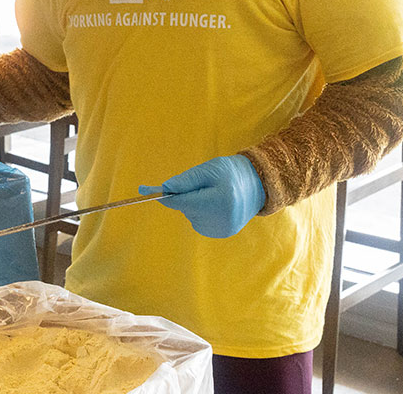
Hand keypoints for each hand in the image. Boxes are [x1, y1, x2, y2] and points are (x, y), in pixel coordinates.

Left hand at [139, 155, 265, 238]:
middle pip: (185, 208)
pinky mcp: (222, 233)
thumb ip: (186, 180)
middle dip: (186, 195)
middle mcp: (218, 220)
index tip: (143, 190)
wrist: (259, 184)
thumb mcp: (209, 169)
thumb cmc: (232, 172)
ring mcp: (221, 230)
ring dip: (195, 204)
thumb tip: (164, 189)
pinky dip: (201, 212)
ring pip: (191, 215)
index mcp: (216, 202)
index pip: (180, 201)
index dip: (162, 195)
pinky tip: (216, 204)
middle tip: (204, 184)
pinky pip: (199, 221)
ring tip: (214, 193)